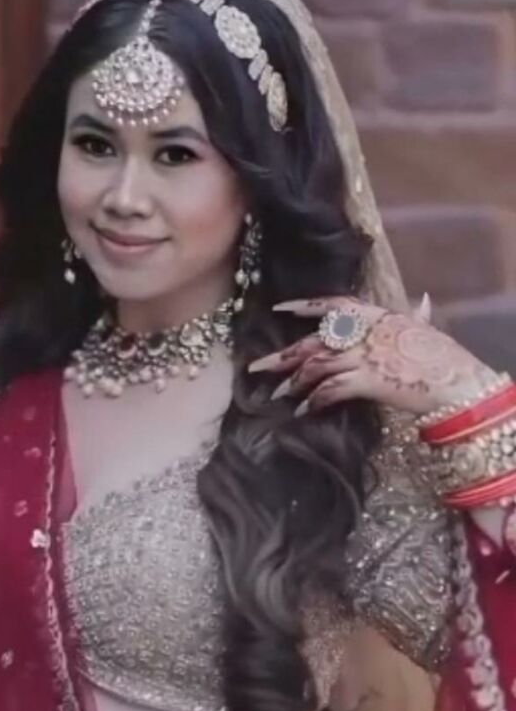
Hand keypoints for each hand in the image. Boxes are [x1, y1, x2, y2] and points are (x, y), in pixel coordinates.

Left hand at [248, 295, 500, 416]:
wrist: (455, 380)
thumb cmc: (443, 355)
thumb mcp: (425, 328)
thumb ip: (415, 314)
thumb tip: (422, 299)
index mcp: (374, 315)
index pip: (331, 304)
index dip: (304, 306)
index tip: (280, 309)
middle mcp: (363, 332)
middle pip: (312, 342)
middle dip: (282, 356)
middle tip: (255, 367)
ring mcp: (363, 355)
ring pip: (315, 366)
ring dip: (294, 382)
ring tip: (277, 395)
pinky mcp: (366, 380)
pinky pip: (330, 390)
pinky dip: (314, 401)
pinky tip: (303, 411)